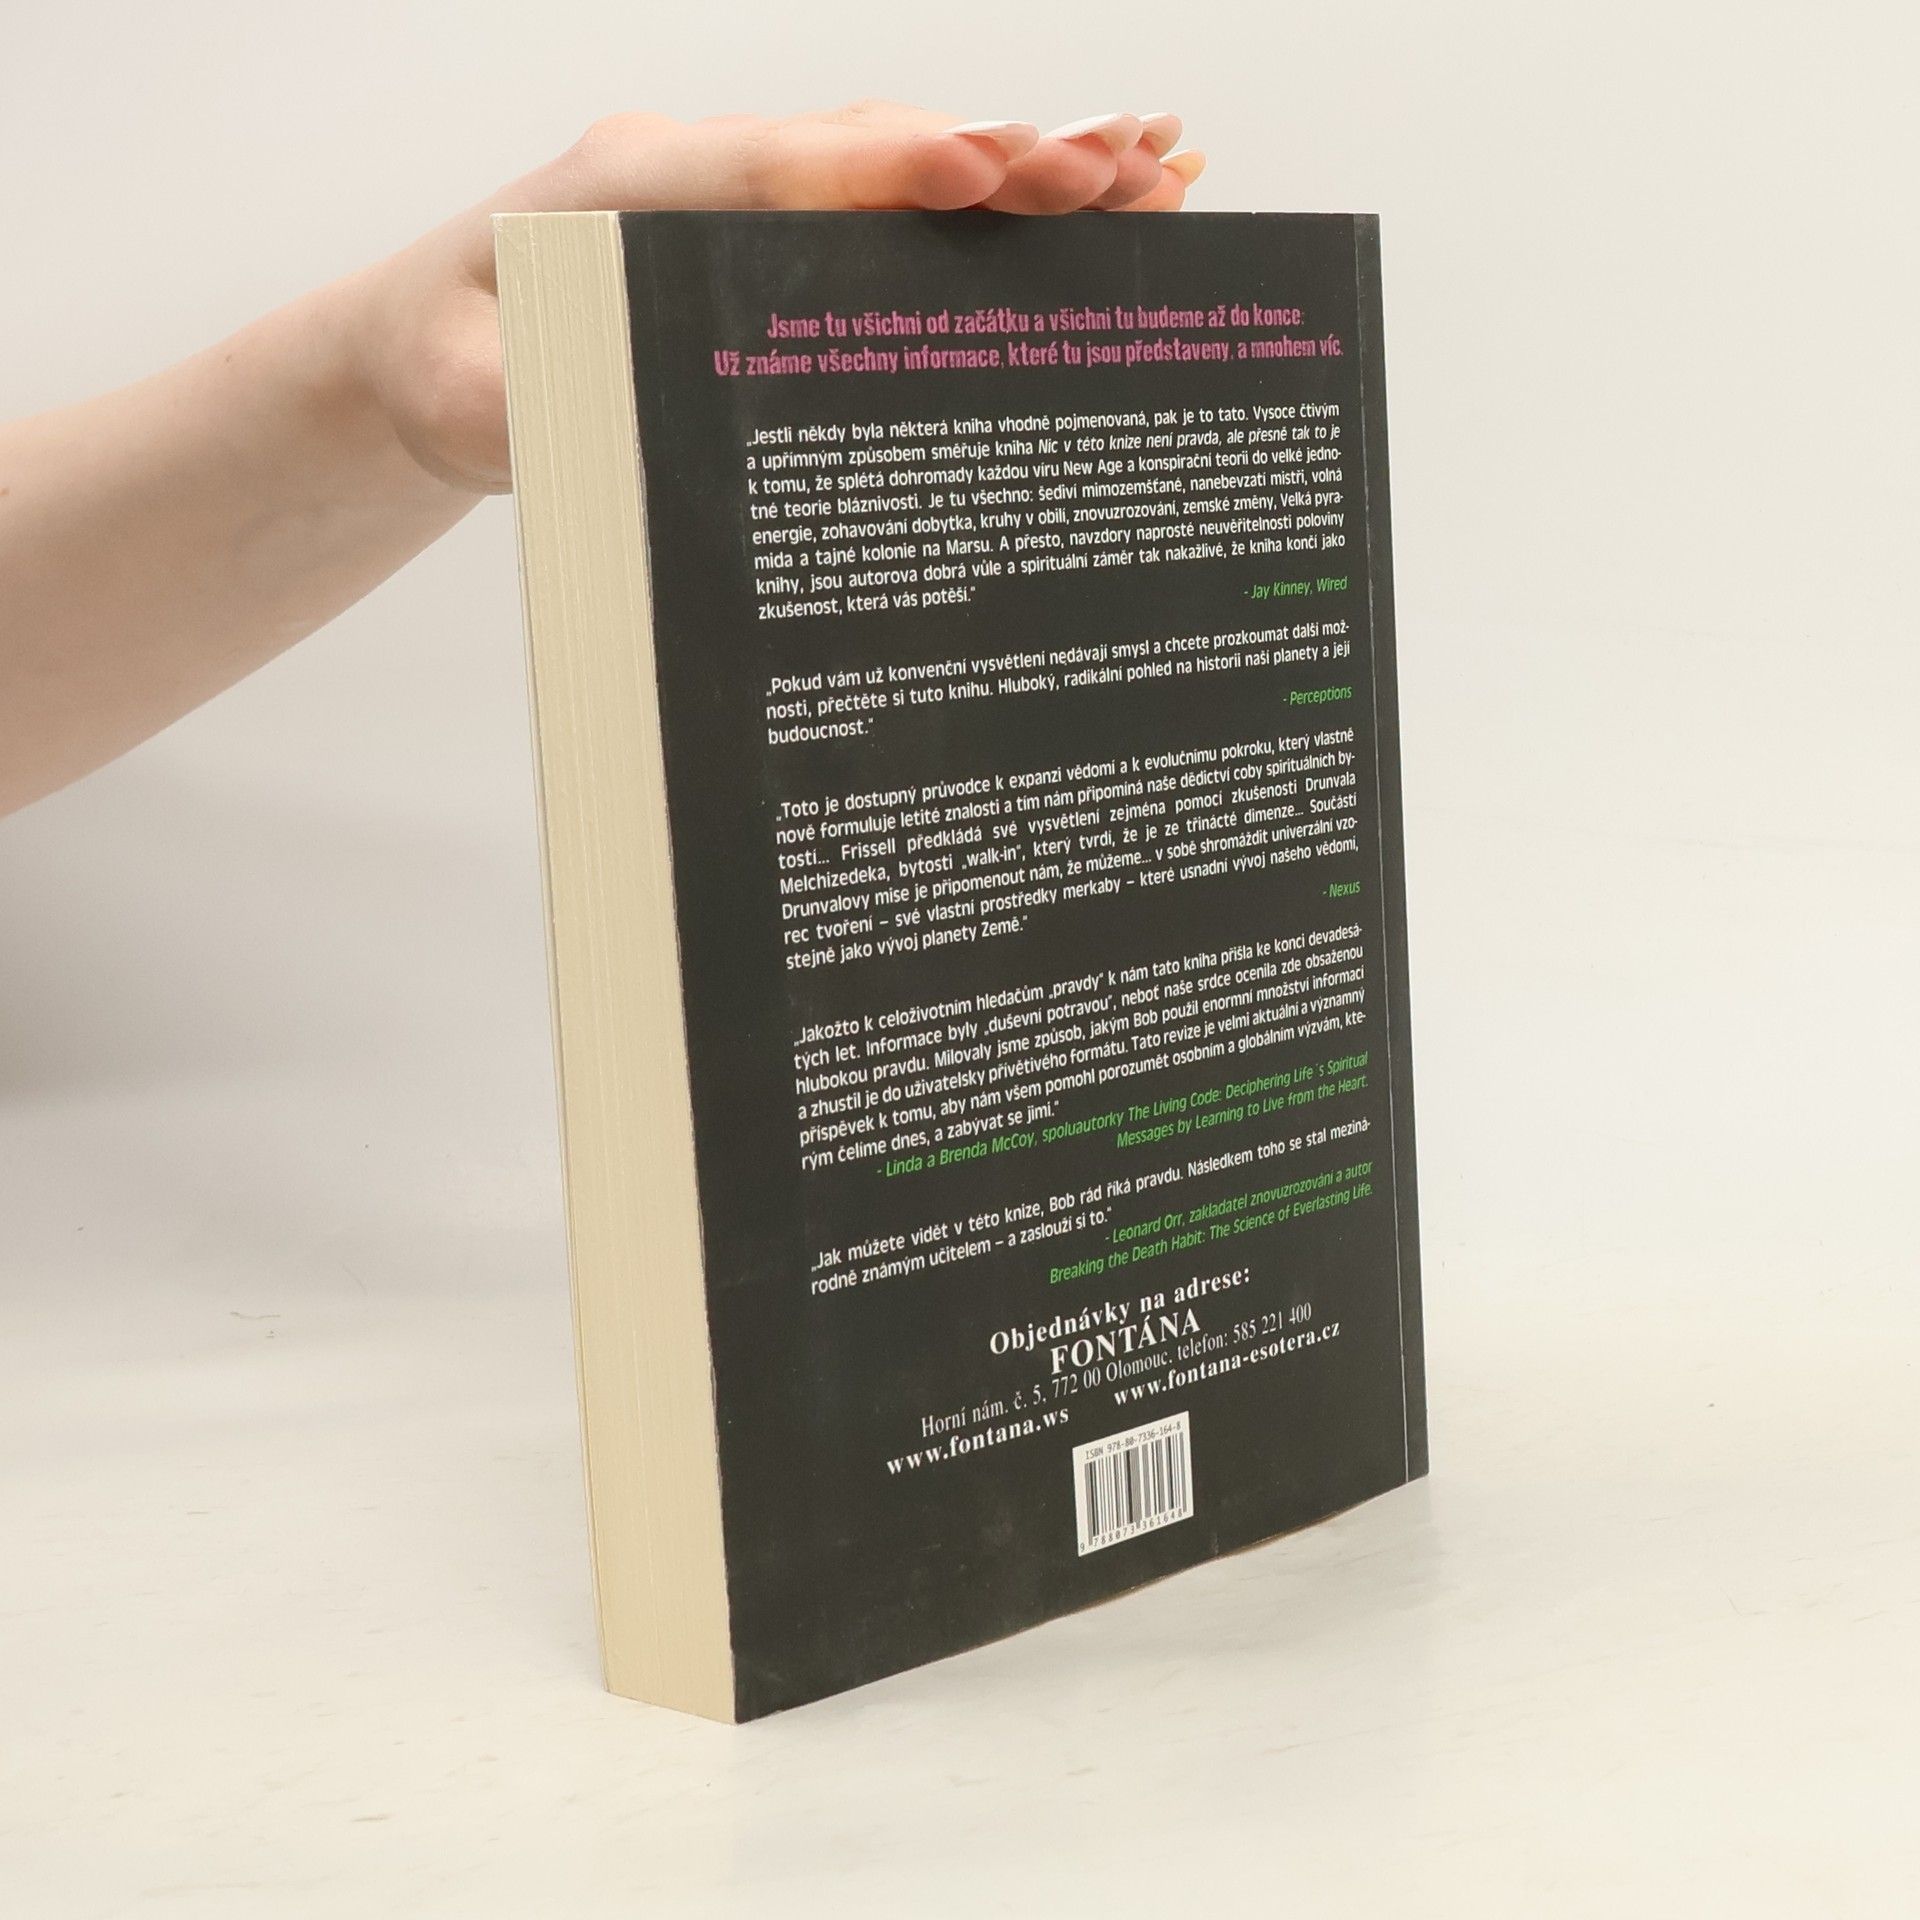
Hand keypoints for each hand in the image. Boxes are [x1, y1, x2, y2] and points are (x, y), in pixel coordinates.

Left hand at [342, 102, 1204, 492]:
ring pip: (905, 168)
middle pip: (875, 151)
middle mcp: (707, 174)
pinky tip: (1090, 208)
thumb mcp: (472, 403)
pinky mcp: (780, 235)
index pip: (779, 171)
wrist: (430, 346)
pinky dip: (995, 205)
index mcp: (631, 194)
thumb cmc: (456, 369)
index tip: (991, 172)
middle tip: (1133, 170)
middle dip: (1009, 160)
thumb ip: (533, 406)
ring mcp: (751, 196)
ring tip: (1160, 173)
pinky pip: (897, 207)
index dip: (889, 168)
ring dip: (1031, 171)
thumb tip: (613, 415)